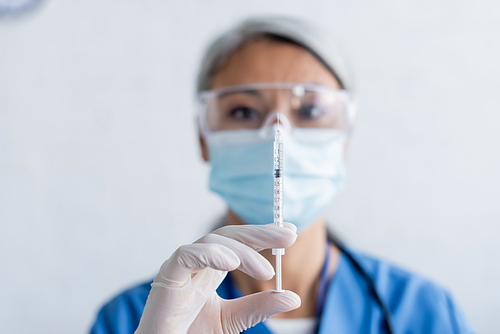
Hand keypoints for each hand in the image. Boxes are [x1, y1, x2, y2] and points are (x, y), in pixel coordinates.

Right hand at [135, 223, 300, 333]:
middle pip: (229, 236)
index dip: (264, 234)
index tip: (291, 232)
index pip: (240, 243)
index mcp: (212, 270)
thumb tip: (293, 298)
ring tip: (265, 271)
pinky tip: (231, 262)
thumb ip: (258, 308)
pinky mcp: (167, 276)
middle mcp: (198, 264)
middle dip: (260, 233)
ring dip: (242, 250)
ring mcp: (182, 267)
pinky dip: (209, 254)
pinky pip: (186, 255)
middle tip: (288, 235)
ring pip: (212, 240)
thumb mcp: (232, 321)